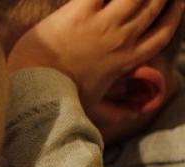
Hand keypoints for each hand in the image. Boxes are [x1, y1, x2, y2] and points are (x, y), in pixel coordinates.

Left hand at [7, 0, 184, 111]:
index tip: (177, 4)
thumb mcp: (94, 109)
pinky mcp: (78, 13)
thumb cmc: (60, 100)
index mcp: (126, 60)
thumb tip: (135, 115)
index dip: (173, 16)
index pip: (161, 34)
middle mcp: (120, 39)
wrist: (35, 90)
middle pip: (152, 8)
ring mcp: (101, 24)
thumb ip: (117, 111)